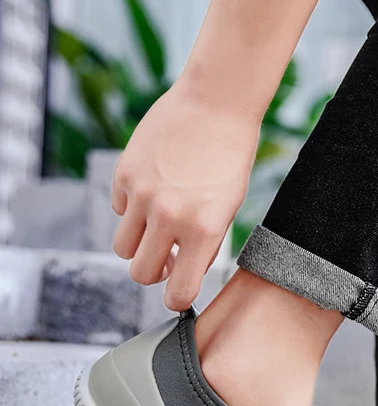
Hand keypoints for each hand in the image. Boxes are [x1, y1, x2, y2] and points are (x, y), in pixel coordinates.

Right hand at [111, 81, 259, 310]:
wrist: (217, 104)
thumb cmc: (230, 159)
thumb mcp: (227, 209)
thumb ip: (204, 244)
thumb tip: (179, 272)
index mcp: (203, 231)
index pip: (177, 292)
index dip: (176, 300)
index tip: (178, 295)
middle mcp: (169, 217)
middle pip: (140, 274)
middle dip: (153, 273)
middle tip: (166, 261)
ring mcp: (142, 195)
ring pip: (122, 248)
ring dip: (138, 245)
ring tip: (158, 228)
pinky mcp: (124, 174)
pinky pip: (118, 211)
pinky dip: (132, 210)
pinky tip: (154, 190)